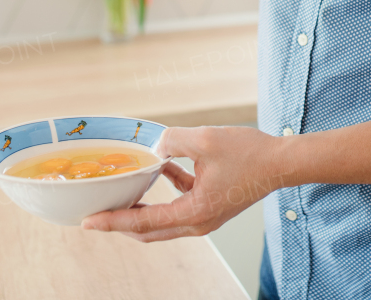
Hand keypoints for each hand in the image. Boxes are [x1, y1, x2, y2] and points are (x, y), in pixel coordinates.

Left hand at [81, 126, 288, 241]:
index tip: (88, 222)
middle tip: (95, 215)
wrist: (282, 162)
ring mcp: (206, 217)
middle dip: (120, 223)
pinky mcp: (212, 206)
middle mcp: (198, 222)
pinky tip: (163, 168)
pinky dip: (167, 191)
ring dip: (141, 209)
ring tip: (122, 194)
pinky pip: (180, 204)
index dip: (112, 221)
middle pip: (149, 230)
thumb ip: (172, 141)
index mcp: (194, 212)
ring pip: (163, 221)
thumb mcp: (205, 140)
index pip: (143, 222)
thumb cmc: (250, 154)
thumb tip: (155, 146)